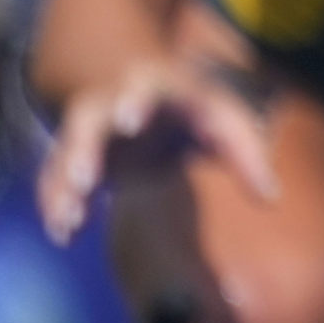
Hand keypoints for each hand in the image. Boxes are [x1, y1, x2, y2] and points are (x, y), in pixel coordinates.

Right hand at [37, 52, 277, 244]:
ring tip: (67, 223)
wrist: (145, 95)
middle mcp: (110, 104)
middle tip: (82, 179)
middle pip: (86, 120)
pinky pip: (54, 179)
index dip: (134, 101)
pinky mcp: (72, 157)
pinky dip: (56, 204)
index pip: (141, 88)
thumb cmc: (195, 109)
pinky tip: (64, 235)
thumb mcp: (227, 122)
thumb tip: (269, 197)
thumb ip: (247, 154)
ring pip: (63, 155)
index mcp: (152, 87)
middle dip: (81, 148)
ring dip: (62, 188)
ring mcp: (86, 131)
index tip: (129, 121)